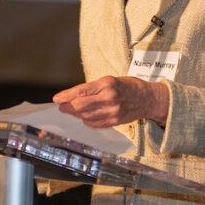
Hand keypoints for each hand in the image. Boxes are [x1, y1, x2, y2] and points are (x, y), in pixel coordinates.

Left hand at [53, 76, 168, 128]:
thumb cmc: (128, 86)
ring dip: (76, 114)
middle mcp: (109, 98)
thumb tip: (73, 96)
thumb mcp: (110, 80)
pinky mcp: (115, 121)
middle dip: (68, 107)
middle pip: (81, 106)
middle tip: (61, 107)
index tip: (56, 99)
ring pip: (86, 116)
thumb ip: (92, 88)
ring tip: (72, 111)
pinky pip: (95, 124)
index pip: (81, 91)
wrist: (148, 98)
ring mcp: (112, 112)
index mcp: (107, 84)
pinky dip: (87, 121)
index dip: (66, 96)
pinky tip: (86, 116)